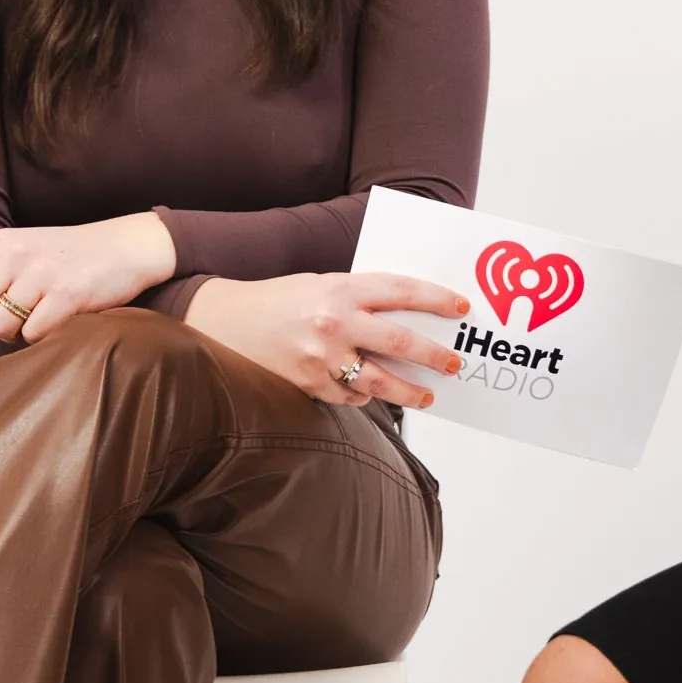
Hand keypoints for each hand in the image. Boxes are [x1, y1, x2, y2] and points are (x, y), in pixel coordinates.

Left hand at [0, 212, 177, 343]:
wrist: (125, 247)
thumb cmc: (67, 258)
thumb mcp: (17, 260)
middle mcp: (15, 256)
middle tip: (3, 334)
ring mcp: (42, 274)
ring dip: (11, 339)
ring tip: (28, 329)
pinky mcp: (68, 295)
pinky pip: (33, 333)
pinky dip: (38, 340)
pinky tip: (51, 328)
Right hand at [182, 271, 470, 407]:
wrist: (220, 321)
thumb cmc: (276, 302)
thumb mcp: (319, 285)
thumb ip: (358, 299)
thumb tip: (405, 316)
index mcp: (340, 287)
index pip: (401, 291)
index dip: (437, 298)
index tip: (461, 307)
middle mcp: (334, 321)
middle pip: (400, 340)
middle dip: (433, 354)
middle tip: (454, 362)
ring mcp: (321, 356)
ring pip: (380, 381)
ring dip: (410, 391)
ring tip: (428, 394)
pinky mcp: (308, 384)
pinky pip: (350, 396)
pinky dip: (363, 396)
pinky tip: (368, 392)